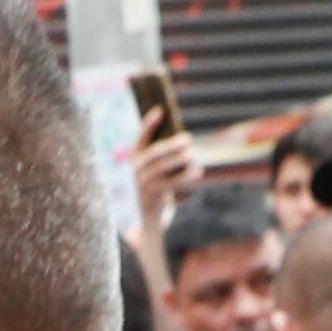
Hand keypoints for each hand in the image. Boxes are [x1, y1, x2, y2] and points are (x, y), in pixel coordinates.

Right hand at [130, 129, 198, 246]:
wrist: (143, 220)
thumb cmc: (153, 190)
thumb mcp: (153, 172)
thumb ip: (162, 158)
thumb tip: (184, 143)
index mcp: (134, 159)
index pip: (140, 138)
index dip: (149, 123)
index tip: (161, 110)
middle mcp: (136, 170)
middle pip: (156, 152)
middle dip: (172, 144)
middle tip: (188, 139)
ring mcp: (143, 183)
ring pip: (164, 167)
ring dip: (181, 159)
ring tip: (194, 155)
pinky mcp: (154, 195)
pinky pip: (172, 183)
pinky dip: (186, 176)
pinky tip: (197, 172)